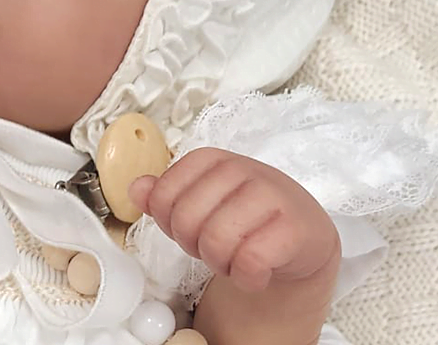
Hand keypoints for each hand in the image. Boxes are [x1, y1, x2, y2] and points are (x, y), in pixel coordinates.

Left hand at [129, 147, 339, 293]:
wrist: (301, 238)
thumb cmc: (244, 219)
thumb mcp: (200, 203)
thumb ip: (163, 195)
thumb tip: (135, 189)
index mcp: (211, 159)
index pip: (164, 195)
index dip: (170, 222)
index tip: (193, 227)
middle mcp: (241, 169)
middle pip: (186, 219)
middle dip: (195, 245)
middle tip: (217, 247)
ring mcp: (271, 194)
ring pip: (216, 241)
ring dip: (221, 264)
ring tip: (237, 257)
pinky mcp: (295, 227)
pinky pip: (250, 262)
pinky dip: (247, 278)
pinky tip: (257, 271)